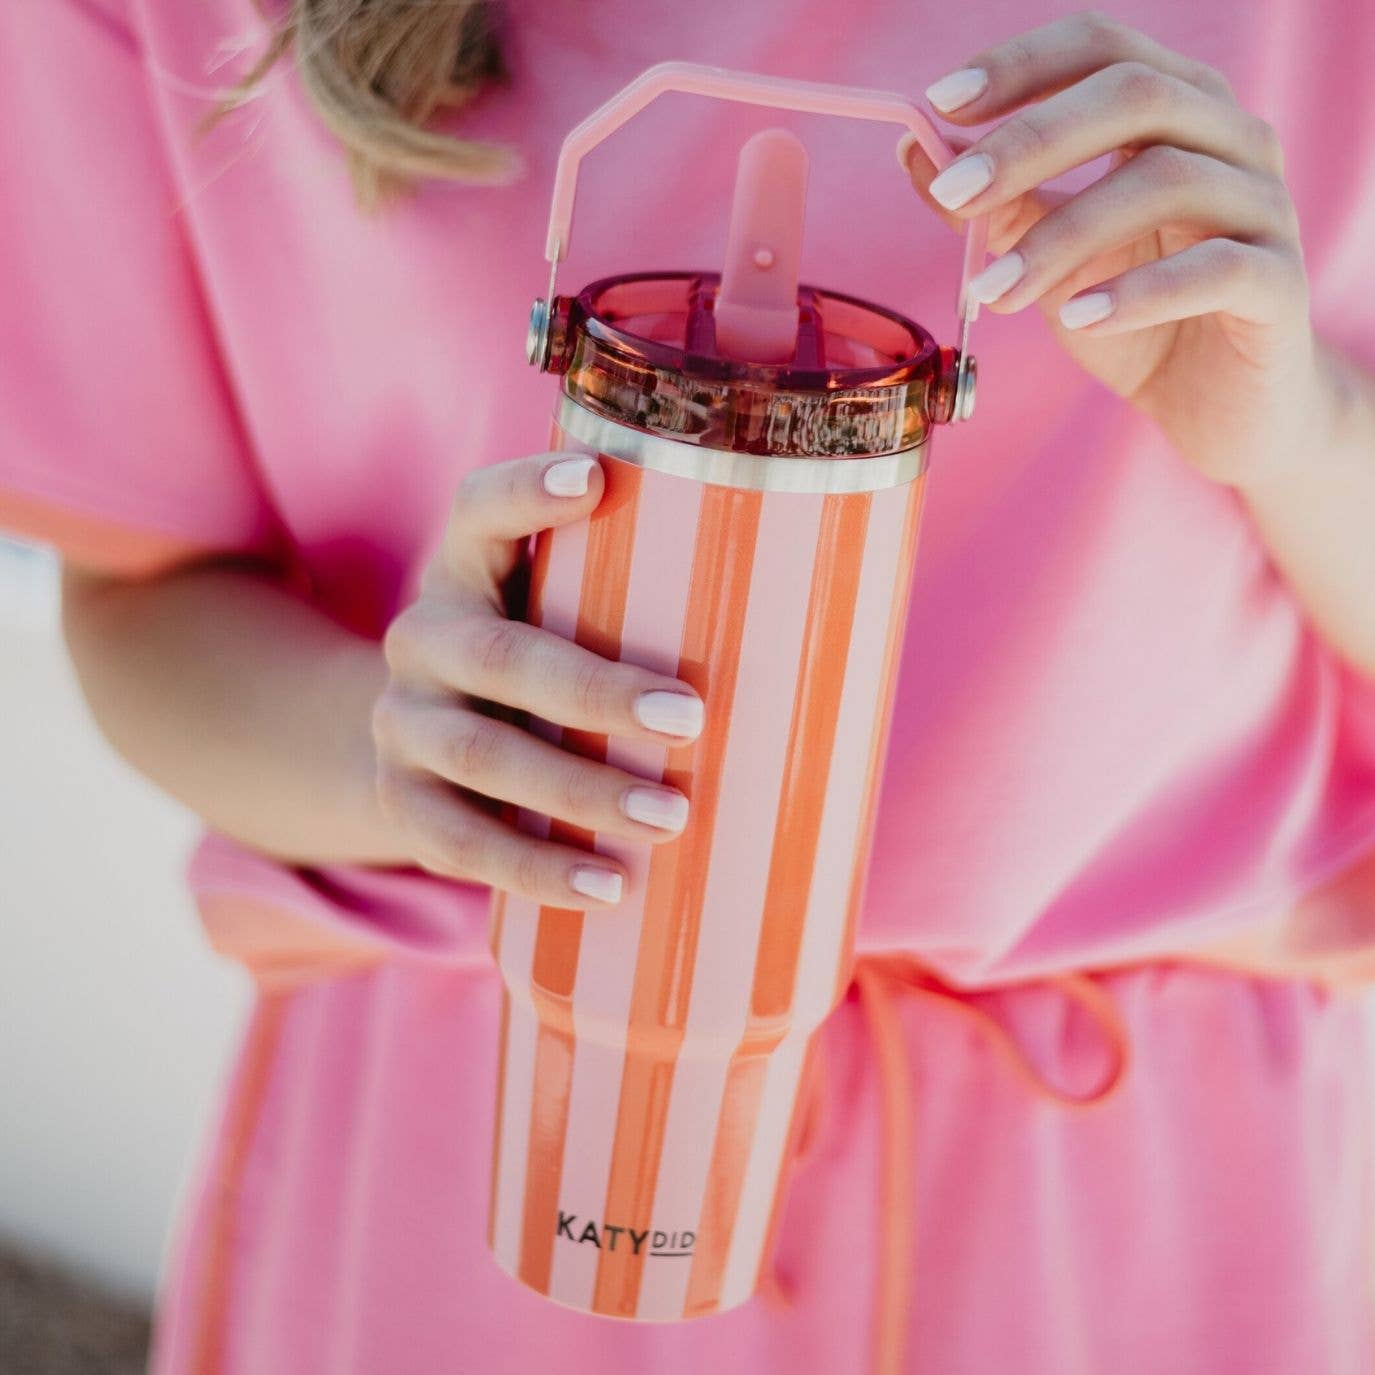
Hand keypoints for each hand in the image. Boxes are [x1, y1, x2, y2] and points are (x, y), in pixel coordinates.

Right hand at [372, 452, 703, 907]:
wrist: (425, 750)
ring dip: (577, 792)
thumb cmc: (537, 666)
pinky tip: (608, 888)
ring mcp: (403, 725)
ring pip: (481, 754)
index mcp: (466, 572)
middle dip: (595, 691)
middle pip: (497, 656)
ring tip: (670, 821)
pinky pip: (458, 842)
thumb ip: (635, 599)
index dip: (525, 492)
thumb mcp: (557, 616)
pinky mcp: (402, 803)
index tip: (595, 479)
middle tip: (690, 717)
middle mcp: (423, 638)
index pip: (479, 510)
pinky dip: (534, 869)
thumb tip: (814, 620)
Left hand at [905, 10, 1330, 487]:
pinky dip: (1137, 290)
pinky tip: (1075, 317)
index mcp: (1177, 111)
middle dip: (1031, 141)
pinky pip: (1215, 269)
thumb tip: (916, 149)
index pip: (1102, 47)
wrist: (1215, 406)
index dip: (1022, 66)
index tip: (941, 102)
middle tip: (953, 194)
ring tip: (994, 292)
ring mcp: (1264, 206)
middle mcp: (1232, 138)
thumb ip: (998, 205)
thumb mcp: (1051, 259)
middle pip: (1137, 95)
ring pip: (1168, 180)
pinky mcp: (1278, 285)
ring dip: (1063, 235)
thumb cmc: (1134, 319)